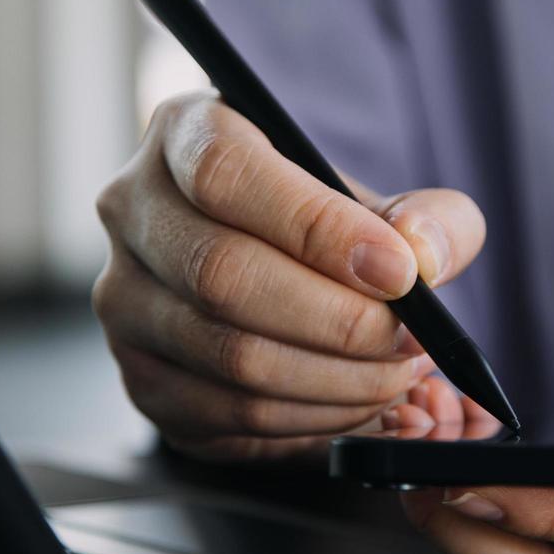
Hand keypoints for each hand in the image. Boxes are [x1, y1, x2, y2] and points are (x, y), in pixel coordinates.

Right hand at [93, 91, 486, 458]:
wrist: (276, 279)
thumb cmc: (325, 230)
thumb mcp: (383, 205)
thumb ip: (429, 221)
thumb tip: (424, 255)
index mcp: (183, 134)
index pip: (226, 175)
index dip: (317, 228)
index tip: (399, 270)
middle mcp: (132, 211)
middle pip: (223, 275)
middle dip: (340, 320)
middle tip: (411, 339)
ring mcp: (124, 302)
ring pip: (230, 356)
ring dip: (337, 379)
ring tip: (398, 373)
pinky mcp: (142, 381)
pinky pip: (231, 414)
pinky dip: (313, 419)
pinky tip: (359, 402)